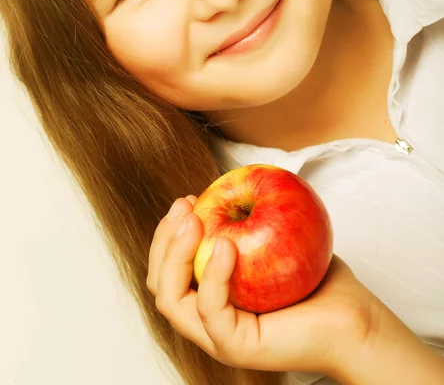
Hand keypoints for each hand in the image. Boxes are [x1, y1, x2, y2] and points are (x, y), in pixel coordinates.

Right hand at [147, 196, 381, 375]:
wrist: (355, 319)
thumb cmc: (318, 280)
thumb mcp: (276, 237)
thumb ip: (251, 217)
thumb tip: (232, 184)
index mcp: (212, 296)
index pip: (169, 269)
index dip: (171, 231)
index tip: (192, 198)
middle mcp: (209, 318)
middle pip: (161, 283)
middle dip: (164, 239)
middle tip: (184, 206)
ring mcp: (219, 336)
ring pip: (172, 300)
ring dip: (175, 254)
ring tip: (194, 221)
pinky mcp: (236, 346)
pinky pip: (210, 310)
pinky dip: (212, 275)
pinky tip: (225, 245)